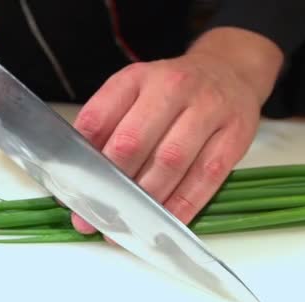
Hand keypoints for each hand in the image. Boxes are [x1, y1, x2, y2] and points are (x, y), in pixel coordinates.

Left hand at [71, 28, 283, 242]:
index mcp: (137, 78)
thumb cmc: (172, 92)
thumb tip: (78, 172)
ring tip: (124, 227)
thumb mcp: (134, 92)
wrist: (229, 71)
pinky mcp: (234, 136)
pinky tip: (162, 222)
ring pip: (169, 162)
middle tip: (92, 215)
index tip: (70, 187)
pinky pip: (204, 178)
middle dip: (108, 185)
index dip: (80, 157)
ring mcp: (208, 110)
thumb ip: (106, 125)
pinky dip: (181, 206)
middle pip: (132, 142)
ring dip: (143, 200)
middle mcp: (172, 88)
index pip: (98, 118)